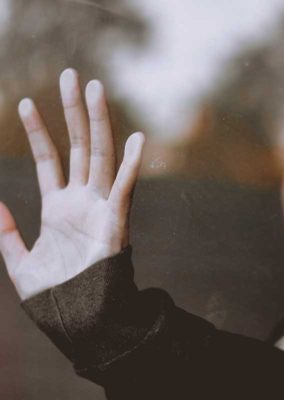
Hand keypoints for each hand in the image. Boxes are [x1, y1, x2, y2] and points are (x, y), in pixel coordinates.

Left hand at [0, 69, 144, 300]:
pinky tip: (137, 139)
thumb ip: (5, 235)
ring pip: (101, 157)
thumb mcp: (20, 264)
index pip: (50, 160)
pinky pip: (124, 190)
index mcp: (59, 208)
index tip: (26, 103)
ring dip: (99, 123)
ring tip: (95, 88)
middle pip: (79, 147)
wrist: (81, 323)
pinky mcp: (116, 223)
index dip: (38, 132)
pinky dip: (131, 166)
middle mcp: (82, 201)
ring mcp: (100, 208)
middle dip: (73, 111)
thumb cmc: (55, 299)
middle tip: (72, 75)